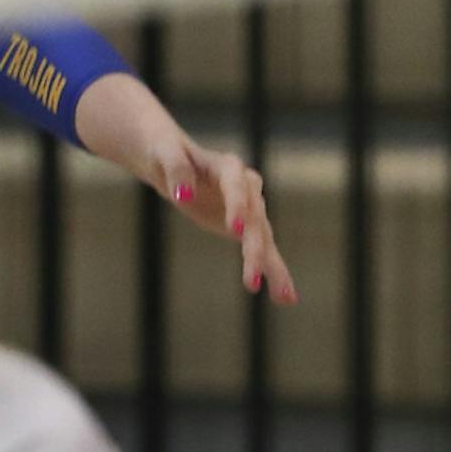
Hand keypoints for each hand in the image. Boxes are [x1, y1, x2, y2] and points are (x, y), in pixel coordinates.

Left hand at [74, 71, 297, 302]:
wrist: (174, 159)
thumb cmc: (167, 154)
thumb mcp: (164, 155)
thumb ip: (175, 171)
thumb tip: (182, 196)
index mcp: (228, 166)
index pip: (236, 186)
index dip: (237, 206)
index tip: (235, 230)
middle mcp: (246, 187)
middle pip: (255, 219)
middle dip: (254, 249)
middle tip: (252, 279)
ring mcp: (249, 208)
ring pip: (265, 239)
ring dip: (274, 267)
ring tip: (285, 297)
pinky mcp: (246, 227)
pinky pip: (263, 250)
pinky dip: (273, 272)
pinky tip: (286, 297)